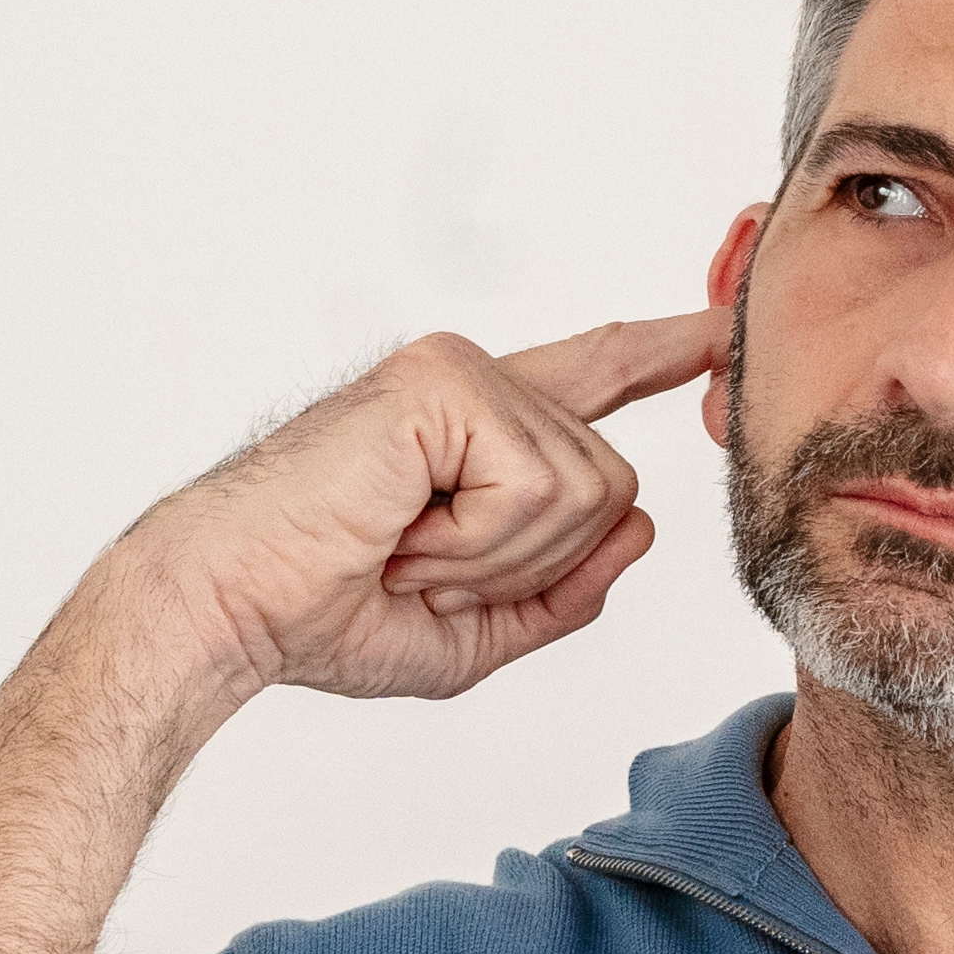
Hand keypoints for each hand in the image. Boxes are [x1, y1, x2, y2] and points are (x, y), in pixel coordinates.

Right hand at [117, 313, 724, 707]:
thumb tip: (643, 526)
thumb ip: (569, 587)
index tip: (718, 325)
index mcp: (481, 430)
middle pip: (611, 489)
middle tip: (421, 568)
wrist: (234, 609)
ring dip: (497, 559)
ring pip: (585, 494)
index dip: (662, 353)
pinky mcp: (443, 381)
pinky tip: (402, 529)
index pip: (593, 378)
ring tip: (405, 549)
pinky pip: (536, 489)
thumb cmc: (326, 613)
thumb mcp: (480, 627)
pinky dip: (475, 541)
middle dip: (534, 565)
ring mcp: (460, 372)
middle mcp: (476, 384)